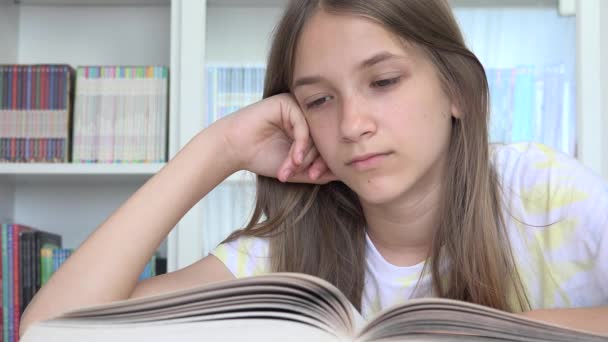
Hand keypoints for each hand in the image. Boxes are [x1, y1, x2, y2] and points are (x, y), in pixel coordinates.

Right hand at [217, 93, 337, 183]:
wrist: (233, 149)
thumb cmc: (262, 157)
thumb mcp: (296, 168)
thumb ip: (319, 171)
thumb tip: (343, 173)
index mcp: (309, 127)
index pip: (327, 142)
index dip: (325, 161)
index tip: (315, 177)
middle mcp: (304, 114)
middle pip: (323, 137)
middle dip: (314, 160)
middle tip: (304, 174)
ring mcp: (296, 106)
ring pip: (314, 132)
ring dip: (305, 156)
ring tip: (291, 168)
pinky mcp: (286, 102)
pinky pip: (303, 125)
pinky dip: (300, 145)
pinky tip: (292, 159)